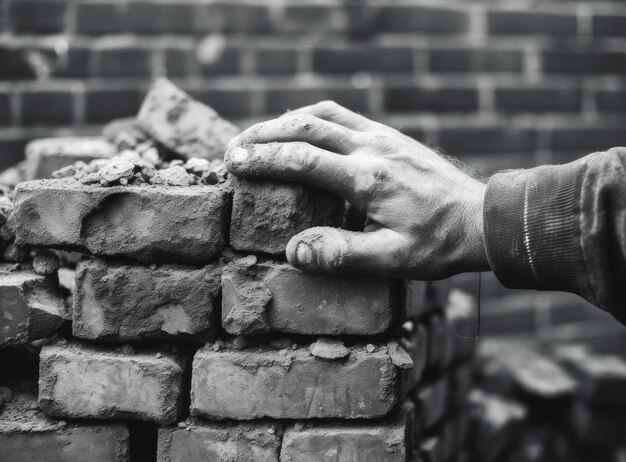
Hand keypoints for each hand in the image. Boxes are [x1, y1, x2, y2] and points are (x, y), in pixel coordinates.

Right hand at [225, 101, 488, 279]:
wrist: (483, 219)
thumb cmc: (440, 243)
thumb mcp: (394, 261)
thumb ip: (343, 254)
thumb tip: (295, 252)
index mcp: (368, 179)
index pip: (303, 159)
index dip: (263, 159)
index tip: (234, 162)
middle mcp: (373, 149)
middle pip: (306, 126)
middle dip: (265, 134)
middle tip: (235, 147)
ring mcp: (383, 138)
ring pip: (324, 114)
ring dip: (287, 120)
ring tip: (260, 135)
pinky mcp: (391, 137)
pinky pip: (344, 115)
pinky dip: (314, 118)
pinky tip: (303, 130)